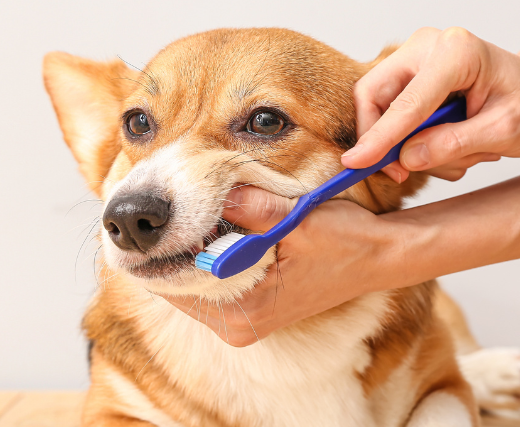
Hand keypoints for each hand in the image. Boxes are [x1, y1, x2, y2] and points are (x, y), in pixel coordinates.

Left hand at [164, 186, 417, 346]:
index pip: (174, 284)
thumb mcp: (298, 218)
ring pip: (188, 284)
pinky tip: (198, 228)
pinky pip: (207, 283)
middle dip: (164, 248)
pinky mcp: (248, 310)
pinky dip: (199, 257)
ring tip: (172, 212)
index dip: (154, 249)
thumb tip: (207, 187)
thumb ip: (251, 206)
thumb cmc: (345, 241)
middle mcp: (238, 326)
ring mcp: (242, 322)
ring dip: (181, 250)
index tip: (139, 217)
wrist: (379, 257)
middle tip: (150, 207)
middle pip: (175, 286)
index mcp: (245, 312)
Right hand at [343, 27, 519, 181]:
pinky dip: (413, 138)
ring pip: (381, 109)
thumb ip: (454, 144)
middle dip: (383, 139)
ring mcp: (416, 59)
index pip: (406, 102)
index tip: (355, 163)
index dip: (378, 137)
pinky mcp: (412, 77)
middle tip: (403, 173)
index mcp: (457, 52)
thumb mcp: (506, 132)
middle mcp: (428, 46)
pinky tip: (450, 144)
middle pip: (373, 95)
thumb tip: (406, 158)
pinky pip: (393, 113)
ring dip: (408, 143)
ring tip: (459, 154)